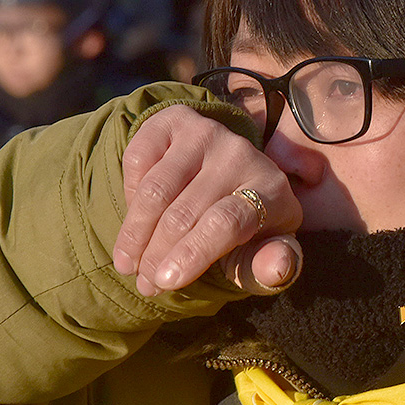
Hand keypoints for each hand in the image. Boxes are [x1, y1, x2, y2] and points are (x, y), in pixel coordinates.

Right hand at [113, 105, 302, 295]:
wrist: (223, 179)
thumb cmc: (243, 231)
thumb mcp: (257, 253)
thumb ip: (267, 267)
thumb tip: (276, 269)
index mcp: (271, 190)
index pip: (227, 222)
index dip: (192, 252)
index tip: (165, 281)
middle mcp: (241, 153)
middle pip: (186, 211)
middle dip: (157, 253)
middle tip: (143, 283)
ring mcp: (207, 132)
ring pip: (156, 189)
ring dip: (135, 232)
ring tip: (127, 263)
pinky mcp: (176, 120)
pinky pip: (138, 159)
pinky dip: (129, 194)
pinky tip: (137, 218)